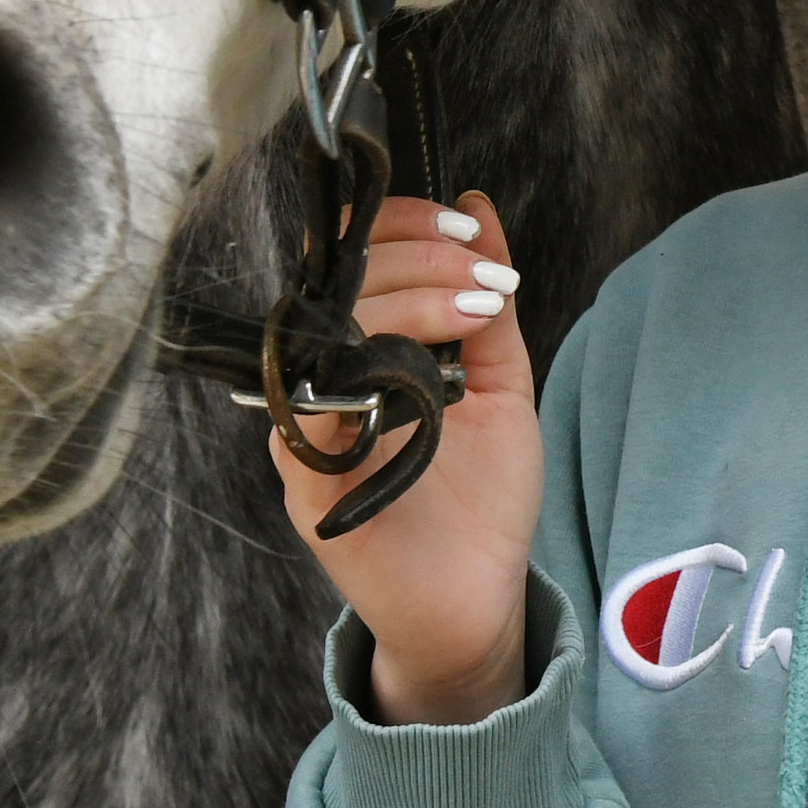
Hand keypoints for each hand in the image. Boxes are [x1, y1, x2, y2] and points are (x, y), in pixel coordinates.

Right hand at [275, 190, 545, 725]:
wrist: (476, 603)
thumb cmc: (481, 501)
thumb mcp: (502, 384)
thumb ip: (488, 302)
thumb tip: (479, 204)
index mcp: (361, 347)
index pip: (352, 256)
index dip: (402, 226)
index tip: (468, 228)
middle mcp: (324, 380)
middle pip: (337, 284)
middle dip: (418, 260)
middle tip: (482, 273)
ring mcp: (309, 432)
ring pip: (321, 336)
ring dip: (403, 306)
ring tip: (474, 311)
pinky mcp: (307, 487)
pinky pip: (304, 419)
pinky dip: (362, 384)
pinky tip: (430, 381)